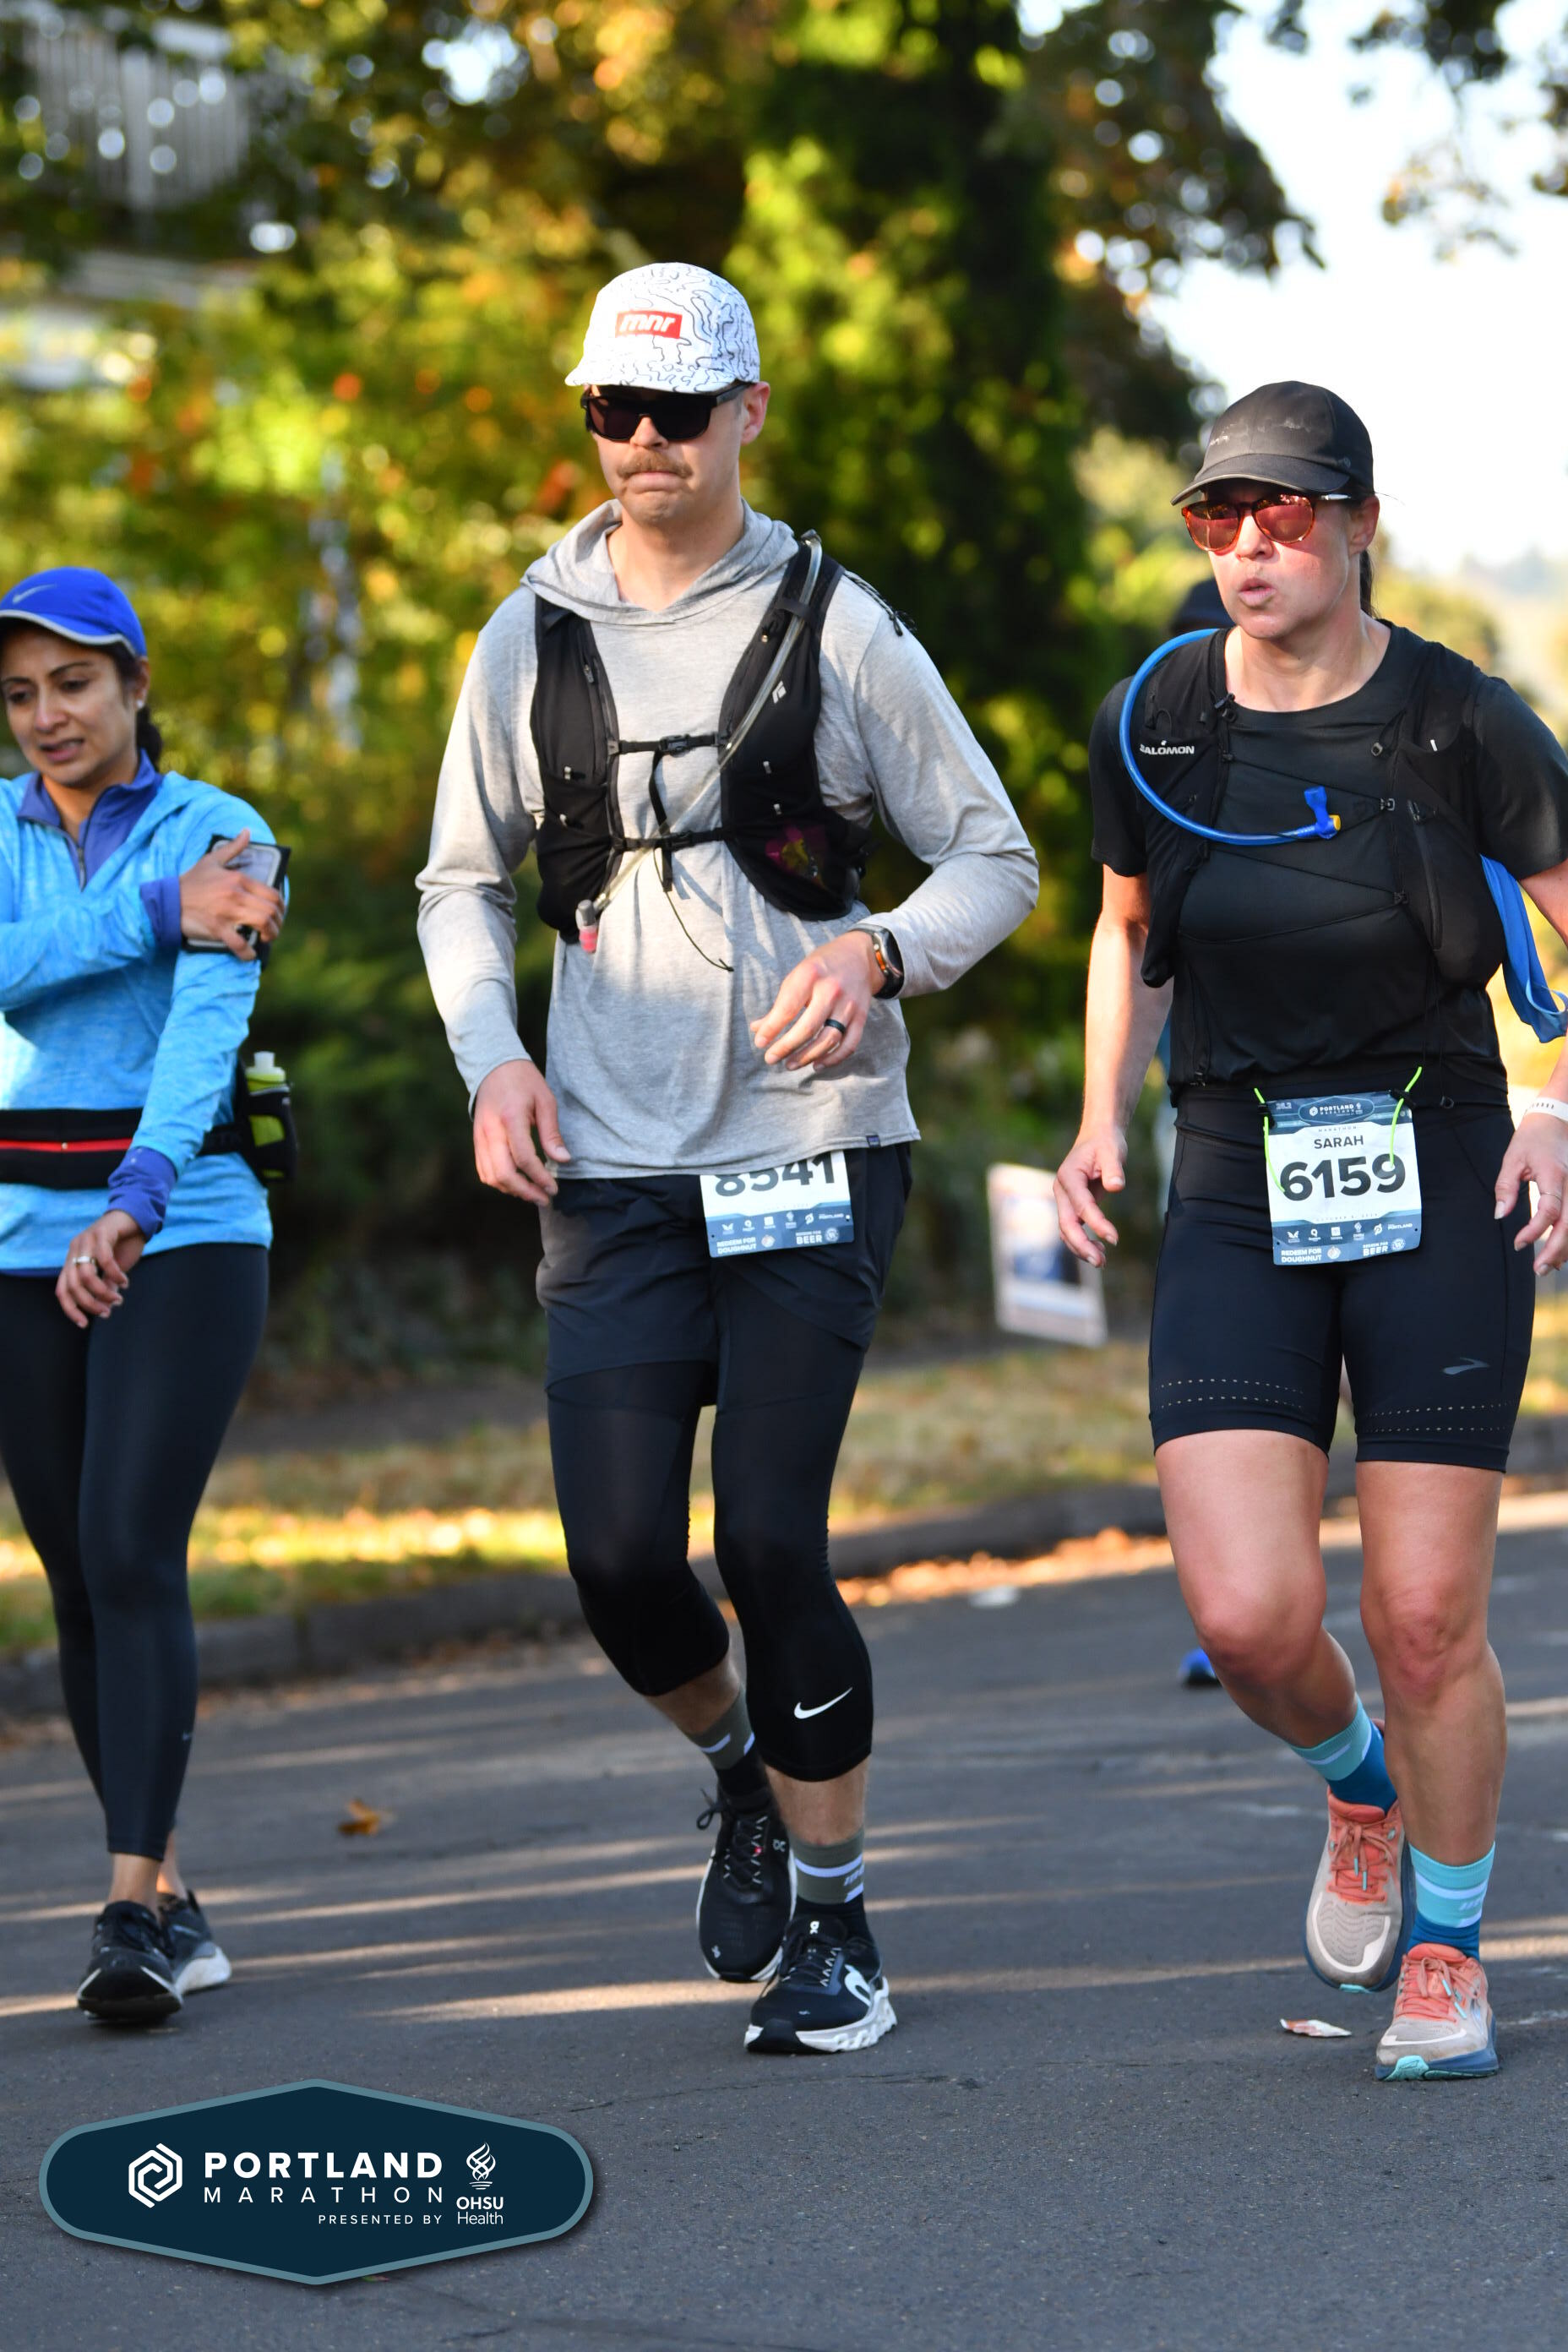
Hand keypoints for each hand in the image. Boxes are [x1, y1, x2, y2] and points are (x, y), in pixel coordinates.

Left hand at [56, 1210, 145, 1327]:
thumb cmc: (124, 1244)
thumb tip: (106, 1307)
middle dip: (89, 1303)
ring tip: (118, 1297)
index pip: (62, 1290)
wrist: (137, 1217)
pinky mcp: (101, 1232)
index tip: (84, 1324)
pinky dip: (114, 1274)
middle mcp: (75, 1250)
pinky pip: (103, 1259)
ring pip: (85, 1274)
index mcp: (73, 1260)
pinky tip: (124, 1281)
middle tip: (107, 1311)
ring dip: (102, 1291)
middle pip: (72, 1285)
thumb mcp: (114, 1270)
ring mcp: (86, 1240)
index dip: (70, 1309)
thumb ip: (106, 1285)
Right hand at [179, 830, 284, 959]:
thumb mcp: (212, 860)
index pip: (272, 894)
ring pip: (261, 924)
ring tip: (266, 939)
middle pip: (270, 911)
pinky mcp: (217, 928)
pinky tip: (249, 954)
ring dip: (269, 935)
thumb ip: (233, 848)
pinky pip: (239, 943)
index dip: (281, 907)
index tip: (279, 913)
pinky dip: (247, 952)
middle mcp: (236, 895)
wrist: (167, 900)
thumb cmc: (191, 882)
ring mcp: (227, 913)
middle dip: (278, 923)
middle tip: (274, 929)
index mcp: (238, 879)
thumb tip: (247, 832)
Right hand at [473, 1059, 571, 1204]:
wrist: (494, 1066)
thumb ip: (552, 1133)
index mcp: (511, 1118)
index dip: (540, 1178)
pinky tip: (517, 1183)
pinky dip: (499, 1182)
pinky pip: (484, 1170)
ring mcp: (479, 1137)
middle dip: (526, 1192)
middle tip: (545, 1198)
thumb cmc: (524, 1082)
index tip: (554, 1188)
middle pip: (504, 1173)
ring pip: (491, 1176)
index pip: (524, 1158)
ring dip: (512, 1190)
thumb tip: (563, 1160)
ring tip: (533, 1193)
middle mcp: (491, 1130)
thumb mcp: (545, 1101)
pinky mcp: (476, 1140)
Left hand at [750, 931, 878, 1072]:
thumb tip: (757, 1029)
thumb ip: (780, 1003)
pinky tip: (817, 1064)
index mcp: (810, 975)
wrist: (859, 956)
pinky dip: (833, 1058)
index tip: (760, 1042)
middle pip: (807, 1028)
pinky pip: (849, 1044)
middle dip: (786, 1047)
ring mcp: (849, 1005)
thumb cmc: (821, 967)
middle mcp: (831, 990)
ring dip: (807, 1056)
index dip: (772, 1028)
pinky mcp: (862, 1016)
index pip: (787, 1008)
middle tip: (770, 1058)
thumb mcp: (797, 976)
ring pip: (828, 1039)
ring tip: (789, 1065)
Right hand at [1054, 1125, 1127, 1267]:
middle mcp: (1062, 1190)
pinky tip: (1100, 1249)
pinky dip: (1083, 1241)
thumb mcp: (1112, 1151)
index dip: (1096, 1224)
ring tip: (1102, 1261)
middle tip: (1101, 1261)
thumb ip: (1113, 1169)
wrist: (1097, 1137)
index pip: (1081, 1206)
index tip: (1114, 1238)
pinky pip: (1073, 1228)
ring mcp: (1065, 1199)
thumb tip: (1116, 1187)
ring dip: (1081, 1247)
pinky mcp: (1072, 1206)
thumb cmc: (1105, 1144)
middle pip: (1066, 1224)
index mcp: (1068, 1176)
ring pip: (1066, 1230)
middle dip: (1081, 1245)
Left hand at [1496, 1111, 1567, 1272]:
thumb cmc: (1533, 1138)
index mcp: (1554, 1175)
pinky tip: (1561, 1254)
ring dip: (1566, 1248)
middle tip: (1538, 1269)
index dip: (1536, 1230)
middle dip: (1556, 1250)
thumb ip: (1506, 1188)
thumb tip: (1501, 1215)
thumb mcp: (1512, 1159)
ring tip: (1548, 1266)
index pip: (1550, 1210)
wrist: (1557, 1120)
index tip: (1518, 1243)